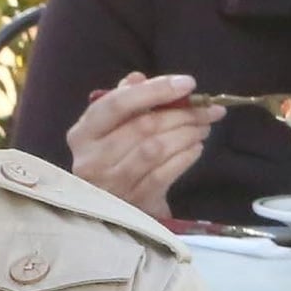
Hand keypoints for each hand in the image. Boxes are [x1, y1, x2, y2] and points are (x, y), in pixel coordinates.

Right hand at [64, 72, 221, 220]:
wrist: (114, 211)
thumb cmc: (114, 160)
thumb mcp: (111, 129)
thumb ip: (123, 101)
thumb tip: (138, 78)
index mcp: (82, 134)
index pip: (117, 104)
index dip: (155, 90)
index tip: (188, 83)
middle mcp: (91, 160)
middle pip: (143, 126)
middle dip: (182, 113)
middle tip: (208, 109)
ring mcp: (110, 185)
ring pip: (156, 149)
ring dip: (187, 134)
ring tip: (204, 127)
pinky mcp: (133, 203)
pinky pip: (164, 173)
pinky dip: (185, 157)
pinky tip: (196, 148)